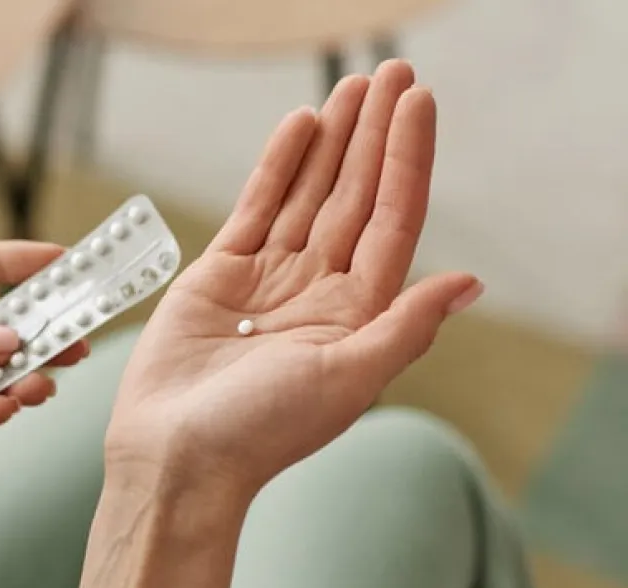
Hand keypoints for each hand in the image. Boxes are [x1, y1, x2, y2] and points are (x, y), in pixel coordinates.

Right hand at [109, 60, 482, 493]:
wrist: (176, 455)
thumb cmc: (261, 432)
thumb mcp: (347, 381)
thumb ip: (403, 327)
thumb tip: (468, 283)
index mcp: (358, 314)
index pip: (393, 220)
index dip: (406, 160)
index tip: (416, 105)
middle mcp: (319, 289)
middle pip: (354, 196)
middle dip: (372, 136)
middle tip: (389, 75)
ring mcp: (270, 277)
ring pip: (307, 194)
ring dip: (330, 141)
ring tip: (350, 88)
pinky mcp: (221, 273)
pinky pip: (256, 207)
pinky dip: (277, 167)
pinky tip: (298, 127)